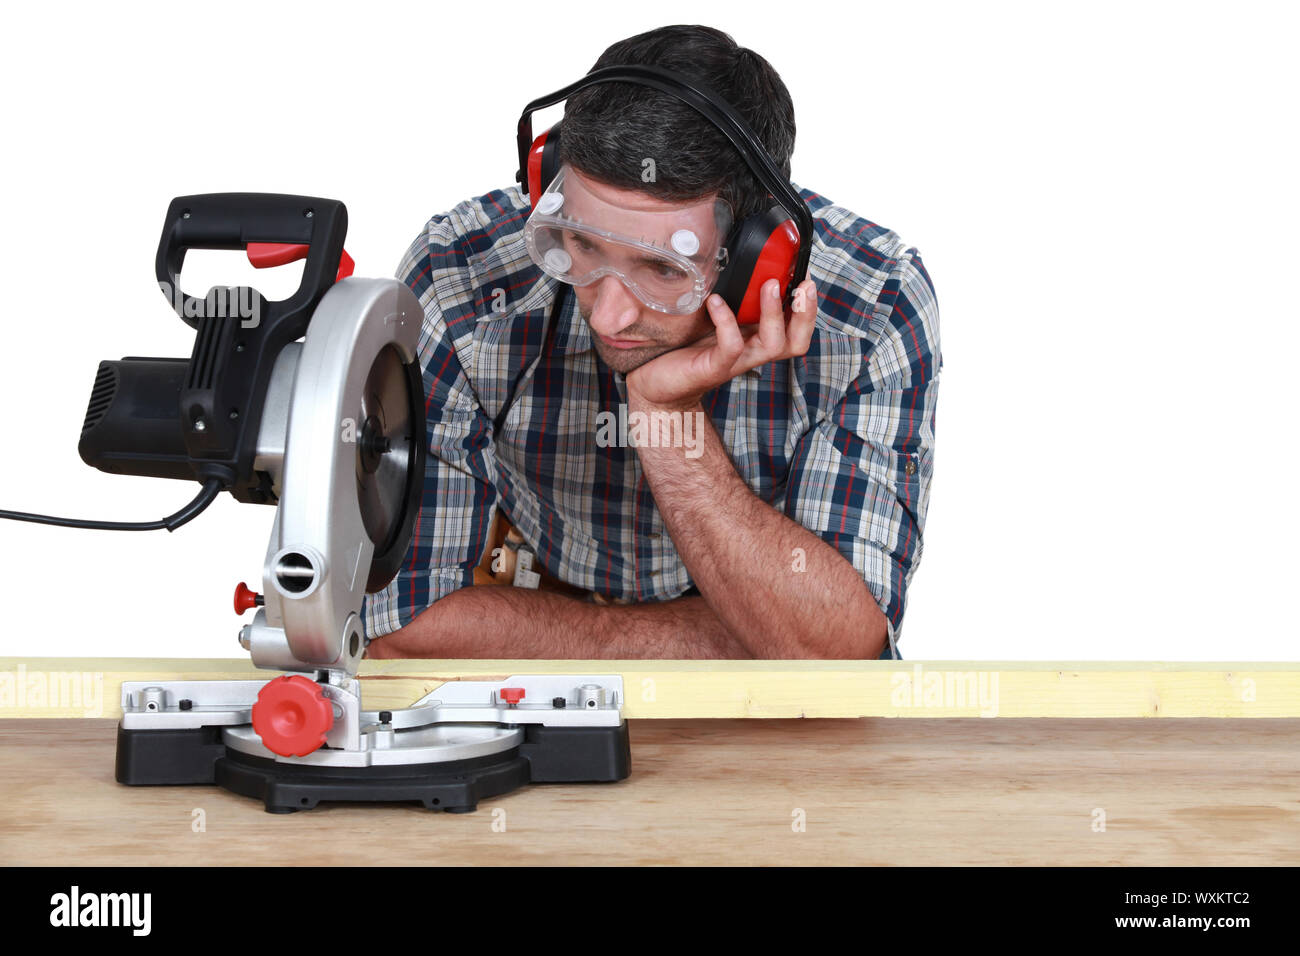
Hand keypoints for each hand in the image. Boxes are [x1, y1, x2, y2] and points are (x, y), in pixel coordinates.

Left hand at [625, 277, 817, 409]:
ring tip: (769, 285)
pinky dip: (727, 321)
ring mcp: (735, 362)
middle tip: (804, 284)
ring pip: (772, 344)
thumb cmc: (683, 345)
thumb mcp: (710, 314)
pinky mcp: (714, 368)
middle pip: (796, 341)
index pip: (795, 326)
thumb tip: (731, 254)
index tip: (805, 274)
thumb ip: (726, 295)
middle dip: (806, 313)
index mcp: (756, 337)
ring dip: (774, 312)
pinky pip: (731, 346)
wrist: (656, 381)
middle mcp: (752, 352)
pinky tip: (715, 301)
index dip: (807, 304)